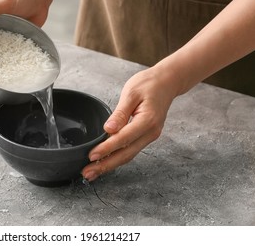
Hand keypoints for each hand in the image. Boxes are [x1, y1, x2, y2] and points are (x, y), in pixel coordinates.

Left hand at [82, 66, 178, 181]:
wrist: (167, 82)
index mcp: (147, 120)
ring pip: (128, 155)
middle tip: (87, 173)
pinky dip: (117, 158)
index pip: (123, 139)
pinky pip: (130, 150)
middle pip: (126, 154)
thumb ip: (120, 113)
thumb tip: (108, 129)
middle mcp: (151, 132)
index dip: (106, 149)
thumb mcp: (131, 93)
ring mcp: (150, 136)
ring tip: (92, 172)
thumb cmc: (149, 84)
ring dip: (110, 165)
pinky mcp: (146, 136)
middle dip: (105, 165)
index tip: (91, 156)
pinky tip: (105, 162)